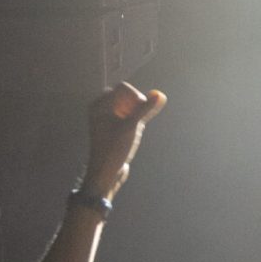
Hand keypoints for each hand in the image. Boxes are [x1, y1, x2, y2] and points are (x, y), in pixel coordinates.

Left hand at [82, 82, 166, 201]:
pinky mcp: (115, 128)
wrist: (104, 173)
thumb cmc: (114, 148)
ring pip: (129, 105)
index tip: (139, 111)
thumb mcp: (131, 126)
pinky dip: (137, 118)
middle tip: (138, 118)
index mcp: (100, 105)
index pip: (123, 88)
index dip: (135, 96)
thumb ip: (146, 108)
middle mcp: (102, 109)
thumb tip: (160, 94)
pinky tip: (139, 127)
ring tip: (136, 126)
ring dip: (137, 112)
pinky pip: (129, 115)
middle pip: (126, 95)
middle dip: (136, 104)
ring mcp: (108, 119)